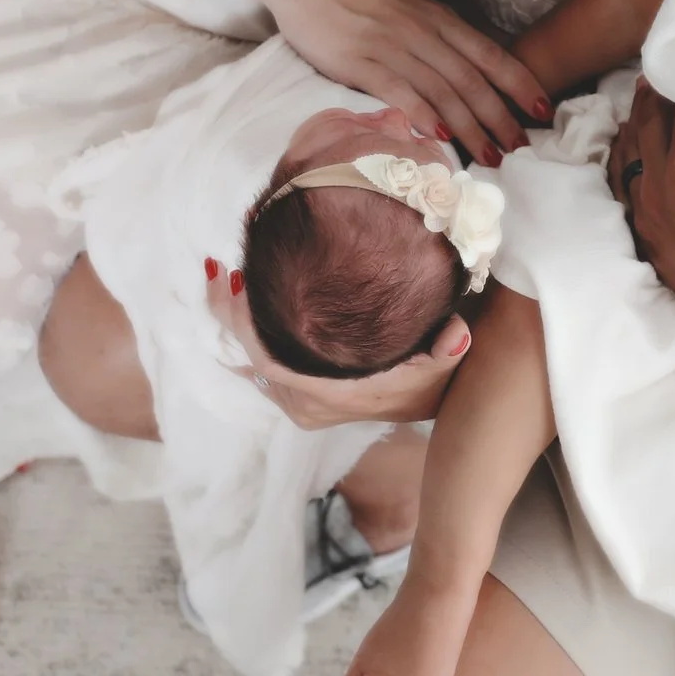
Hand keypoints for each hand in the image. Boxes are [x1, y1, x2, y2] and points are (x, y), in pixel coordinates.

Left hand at [203, 261, 462, 428]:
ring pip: (252, 362)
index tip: (232, 280)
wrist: (423, 406)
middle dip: (230, 314)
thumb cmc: (425, 379)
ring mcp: (297, 405)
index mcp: (328, 395)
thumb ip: (447, 348)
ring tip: (222, 278)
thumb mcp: (441, 363)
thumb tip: (457, 332)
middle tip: (217, 269)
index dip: (243, 322)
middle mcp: (305, 405)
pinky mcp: (296, 398)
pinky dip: (245, 336)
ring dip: (235, 323)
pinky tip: (235, 303)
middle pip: (251, 358)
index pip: (269, 358)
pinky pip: (259, 366)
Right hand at [258, 0, 548, 164]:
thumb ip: (431, 30)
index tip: (544, 108)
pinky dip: (422, 113)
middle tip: (523, 148)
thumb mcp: (403, 1)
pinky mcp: (359, 60)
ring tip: (490, 156)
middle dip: (502, 116)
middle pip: (472, 79)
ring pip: (442, 91)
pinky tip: (439, 135)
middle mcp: (421, 31)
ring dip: (470, 127)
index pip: (488, 53)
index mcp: (435, 16)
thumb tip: (457, 60)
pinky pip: (398, 90)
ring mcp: (391, 45)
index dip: (519, 82)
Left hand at [608, 81, 674, 384]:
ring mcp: (646, 215)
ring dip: (639, 122)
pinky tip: (636, 147)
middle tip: (663, 68)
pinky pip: (626, 186)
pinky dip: (628, 158)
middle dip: (657, 94)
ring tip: (647, 97)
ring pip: (629, 153)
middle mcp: (657, 190)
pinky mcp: (646, 235)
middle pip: (648, 124)